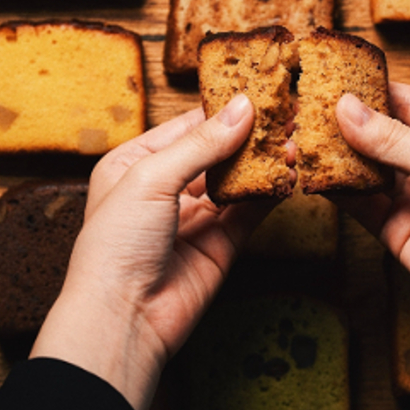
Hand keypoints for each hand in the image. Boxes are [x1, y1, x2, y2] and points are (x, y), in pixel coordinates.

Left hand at [31, 95, 274, 409]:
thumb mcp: (150, 179)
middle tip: (287, 114)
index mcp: (135, 163)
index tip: (261, 92)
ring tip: (295, 142)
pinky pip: (250, 211)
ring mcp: (194, 217)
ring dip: (265, 163)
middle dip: (250, 135)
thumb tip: (242, 108)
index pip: (188, 126)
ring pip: (237, 179)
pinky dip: (270, 194)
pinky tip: (290, 176)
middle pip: (216, 151)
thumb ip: (201, 143)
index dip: (223, 110)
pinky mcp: (220, 244)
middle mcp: (165, 187)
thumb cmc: (114, 246)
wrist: (123, 318)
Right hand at [335, 82, 409, 383]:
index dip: (371, 92)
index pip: (409, 102)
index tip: (332, 81)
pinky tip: (314, 174)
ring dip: (337, 156)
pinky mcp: (398, 228)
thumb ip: (393, 138)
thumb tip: (347, 109)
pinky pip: (361, 202)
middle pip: (383, 133)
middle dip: (347, 124)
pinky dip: (338, 189)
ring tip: (301, 138)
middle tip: (307, 110)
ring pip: (368, 167)